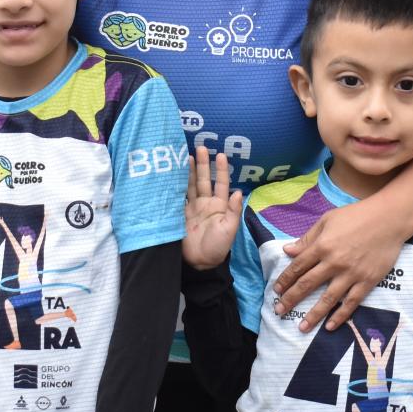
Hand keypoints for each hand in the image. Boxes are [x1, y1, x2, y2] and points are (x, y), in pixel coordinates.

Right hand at [183, 146, 243, 269]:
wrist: (200, 263)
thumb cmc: (218, 247)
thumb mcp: (230, 230)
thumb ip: (233, 211)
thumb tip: (238, 191)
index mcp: (220, 206)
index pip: (221, 184)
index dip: (221, 170)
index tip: (220, 155)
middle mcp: (206, 204)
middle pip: (204, 180)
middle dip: (203, 164)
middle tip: (201, 147)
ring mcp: (192, 208)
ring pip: (191, 185)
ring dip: (189, 171)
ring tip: (186, 156)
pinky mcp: (180, 214)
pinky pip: (178, 197)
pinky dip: (176, 186)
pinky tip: (173, 174)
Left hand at [273, 198, 405, 331]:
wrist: (389, 219)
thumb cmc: (357, 216)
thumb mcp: (328, 220)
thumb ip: (308, 238)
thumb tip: (288, 251)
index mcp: (322, 245)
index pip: (298, 266)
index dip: (285, 279)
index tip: (276, 290)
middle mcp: (334, 262)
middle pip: (308, 284)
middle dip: (291, 299)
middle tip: (279, 311)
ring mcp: (351, 274)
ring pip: (328, 298)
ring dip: (313, 314)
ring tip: (302, 328)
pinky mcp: (367, 281)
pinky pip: (351, 302)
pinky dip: (340, 316)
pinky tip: (330, 326)